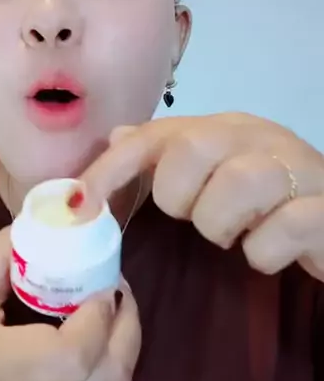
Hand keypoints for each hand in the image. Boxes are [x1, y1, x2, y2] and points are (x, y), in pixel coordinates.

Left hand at [81, 113, 323, 279]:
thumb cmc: (269, 203)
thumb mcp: (214, 176)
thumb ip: (168, 156)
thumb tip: (117, 135)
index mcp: (226, 127)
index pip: (157, 134)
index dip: (113, 167)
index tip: (81, 203)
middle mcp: (260, 137)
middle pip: (195, 148)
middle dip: (180, 196)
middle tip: (195, 219)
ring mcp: (298, 168)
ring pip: (240, 181)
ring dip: (221, 223)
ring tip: (233, 237)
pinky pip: (284, 228)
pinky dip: (264, 252)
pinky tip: (266, 253)